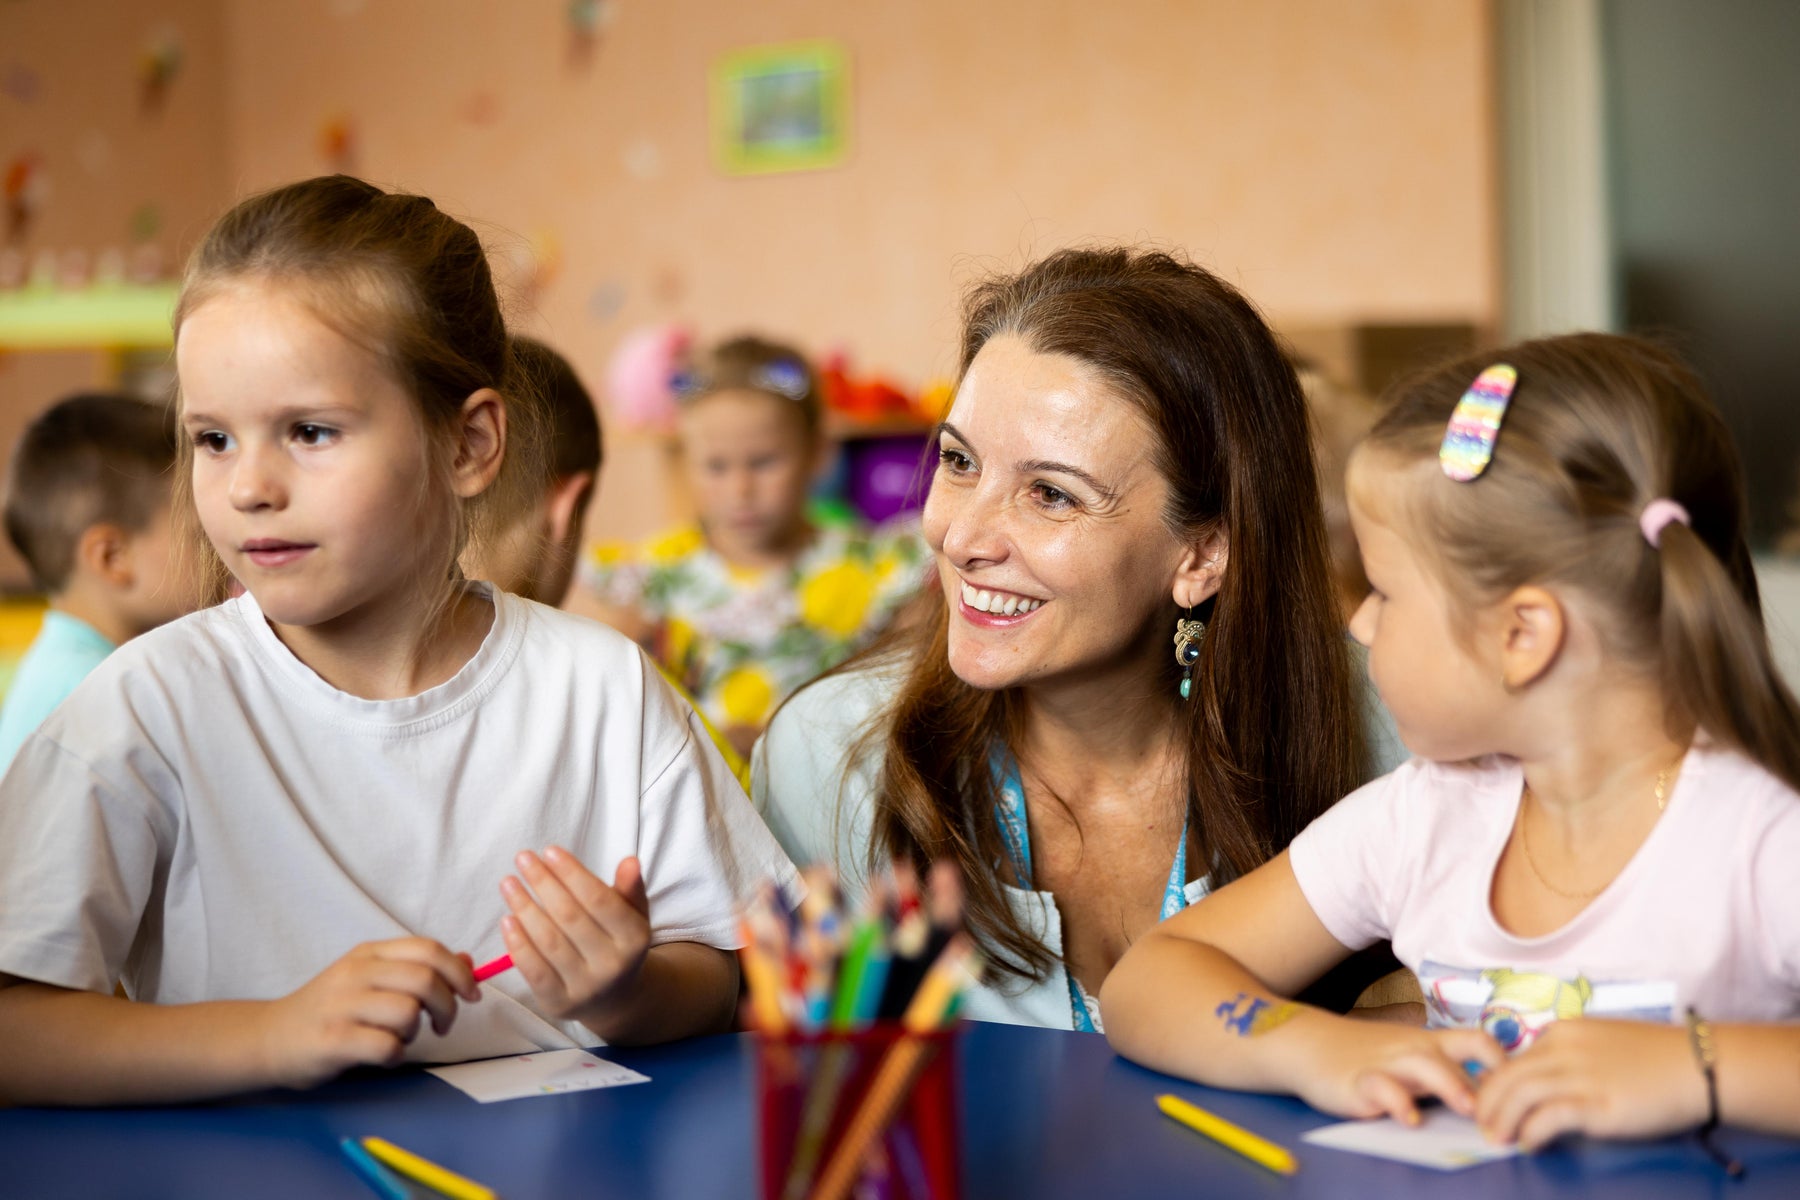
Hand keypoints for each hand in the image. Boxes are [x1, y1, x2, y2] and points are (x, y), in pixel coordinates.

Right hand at [259, 938, 477, 1088]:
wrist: (268, 1038)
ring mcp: (341, 1005)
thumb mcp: (372, 980)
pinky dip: (395, 1055)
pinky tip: (382, 1056)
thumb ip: (417, 969)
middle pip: (425, 979)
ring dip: (416, 1032)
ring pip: (407, 1012)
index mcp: (369, 953)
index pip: (429, 949)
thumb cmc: (329, 1010)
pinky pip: (386, 1045)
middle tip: (441, 1026)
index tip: (471, 995)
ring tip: (400, 1038)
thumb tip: (468, 963)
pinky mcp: (332, 1040)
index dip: (459, 972)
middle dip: (448, 1006)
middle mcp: (355, 973)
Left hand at [499, 848, 651, 1028]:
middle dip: (543, 884)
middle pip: (570, 918)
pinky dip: (518, 945)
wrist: (615, 998)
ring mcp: (585, 987)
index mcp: (635, 939)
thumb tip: (629, 861)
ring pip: (549, 942)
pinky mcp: (560, 1004)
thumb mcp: (632, 916)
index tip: (550, 851)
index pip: (599, 900)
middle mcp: (613, 966)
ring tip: (508, 883)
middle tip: (523, 858)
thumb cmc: (618, 944)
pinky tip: (507, 920)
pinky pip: (534, 971)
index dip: (573, 874)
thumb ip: (631, 889)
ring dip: (524, 908)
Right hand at [1295, 1020, 1505, 1124]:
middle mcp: (1414, 1050)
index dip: (1505, 1063)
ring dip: (1450, 1085)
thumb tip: (1494, 1100)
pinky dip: (1397, 1101)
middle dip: (1485, 1081)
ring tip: (1467, 1108)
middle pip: (1458, 1053)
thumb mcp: (1408, 1057)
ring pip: (1425, 1065)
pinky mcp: (1359, 1082)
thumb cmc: (1365, 1055)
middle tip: (1505, 1111)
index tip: (1522, 1091)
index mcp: (1431, 1044)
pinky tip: (1409, 1119)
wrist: (1308, 1043)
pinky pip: (1381, 1088)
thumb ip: (1443, 1073)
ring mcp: (1387, 1064)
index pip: (1478, 1042)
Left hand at [1476, 1018, 1707, 1149]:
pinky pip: (1549, 1117)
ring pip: (1520, 1094)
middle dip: (1487, 1103)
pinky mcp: (1598, 1103)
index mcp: (1563, 1033)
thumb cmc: (1657, 1059)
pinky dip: (1531, 1132)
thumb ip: (1572, 1058)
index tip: (1491, 1104)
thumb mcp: (1603, 1044)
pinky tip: (1530, 1145)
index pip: (1514, 1059)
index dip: (1497, 1085)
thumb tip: (1548, 1085)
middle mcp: (1564, 1050)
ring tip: (1498, 1139)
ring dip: (1501, 1120)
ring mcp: (1580, 1076)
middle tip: (1483, 1126)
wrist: (1700, 1066)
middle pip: (1507, 1076)